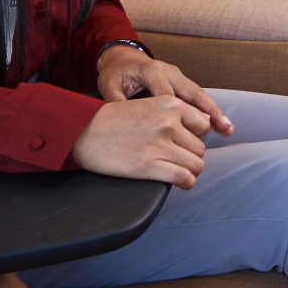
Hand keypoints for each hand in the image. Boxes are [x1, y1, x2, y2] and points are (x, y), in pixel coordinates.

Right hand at [72, 95, 211, 188]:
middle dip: (191, 156)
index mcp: (170, 104)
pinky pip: (184, 177)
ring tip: (179, 171)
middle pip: (201, 147)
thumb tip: (203, 126)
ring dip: (190, 170)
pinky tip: (180, 182)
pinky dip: (186, 182)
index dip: (196, 136)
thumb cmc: (114, 119)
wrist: (82, 130)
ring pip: (196, 164)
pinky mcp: (148, 166)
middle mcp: (169, 122)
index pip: (204, 124)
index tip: (185, 143)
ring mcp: (160, 144)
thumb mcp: (149, 105)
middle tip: (177, 159)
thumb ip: (174, 113)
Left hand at [96, 46, 233, 135]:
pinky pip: (197, 97)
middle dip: (208, 111)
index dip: (175, 114)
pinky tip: (220, 124)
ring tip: (228, 128)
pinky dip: (209, 110)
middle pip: (193, 93)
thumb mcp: (109, 85)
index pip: (167, 95)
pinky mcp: (181, 82)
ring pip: (199, 95)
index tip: (182, 133)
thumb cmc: (116, 73)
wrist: (121, 58)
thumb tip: (121, 121)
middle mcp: (171, 72)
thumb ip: (115, 101)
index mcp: (153, 71)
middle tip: (221, 127)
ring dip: (214, 112)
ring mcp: (178, 76)